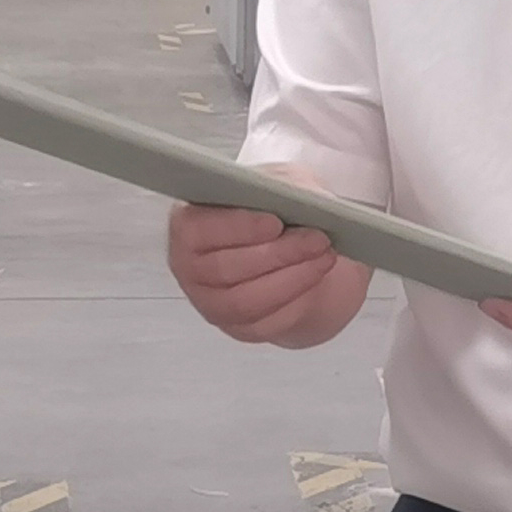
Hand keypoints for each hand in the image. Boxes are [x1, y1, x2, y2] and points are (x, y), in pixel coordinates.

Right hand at [167, 197, 370, 346]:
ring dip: (292, 278)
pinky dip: (296, 298)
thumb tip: (305, 200)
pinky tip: (316, 276)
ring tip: (324, 256)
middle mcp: (190, 268)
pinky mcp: (237, 327)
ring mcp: (211, 302)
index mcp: (187, 225)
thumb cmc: (271, 210)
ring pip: (246, 301)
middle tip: (317, 238)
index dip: (237, 228)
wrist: (287, 247)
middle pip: (226, 269)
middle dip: (278, 254)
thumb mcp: (278, 184)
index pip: (199, 230)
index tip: (275, 223)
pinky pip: (265, 322)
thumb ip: (283, 188)